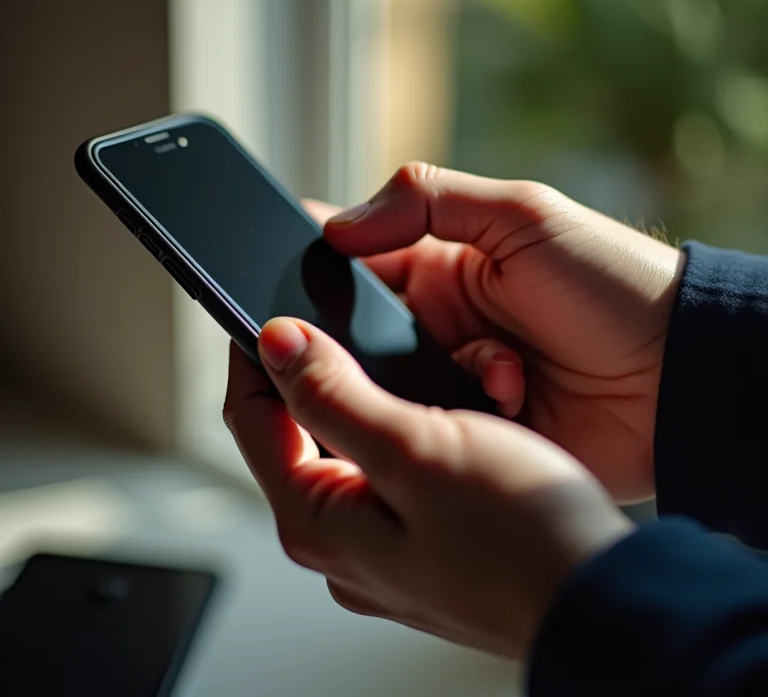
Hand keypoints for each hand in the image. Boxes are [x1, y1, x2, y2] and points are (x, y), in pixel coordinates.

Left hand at [224, 318, 631, 657]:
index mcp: (318, 521)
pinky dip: (395, 428)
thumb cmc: (520, 535)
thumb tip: (278, 345)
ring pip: (345, 450)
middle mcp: (341, 543)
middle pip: (293, 435)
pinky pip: (388, 471)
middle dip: (305, 373)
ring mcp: (383, 548)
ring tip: (379, 352)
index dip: (253, 353)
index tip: (264, 304)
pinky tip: (426, 406)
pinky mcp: (423, 543)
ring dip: (357, 397)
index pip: (250, 419)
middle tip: (328, 319)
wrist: (602, 598)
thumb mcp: (415, 447)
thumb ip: (334, 396)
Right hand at [314, 164, 683, 502]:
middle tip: (397, 338)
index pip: (350, 260)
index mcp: (438, 269)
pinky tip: (513, 396)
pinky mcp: (469, 433)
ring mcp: (449, 383)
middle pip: (354, 333)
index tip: (287, 275)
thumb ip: (428, 202)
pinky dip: (461, 414)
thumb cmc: (612, 286)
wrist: (678, 378)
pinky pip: (425, 431)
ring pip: (383, 388)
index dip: (314, 265)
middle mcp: (434, 327)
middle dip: (358, 340)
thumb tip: (338, 225)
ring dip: (422, 379)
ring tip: (495, 369)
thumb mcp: (523, 217)